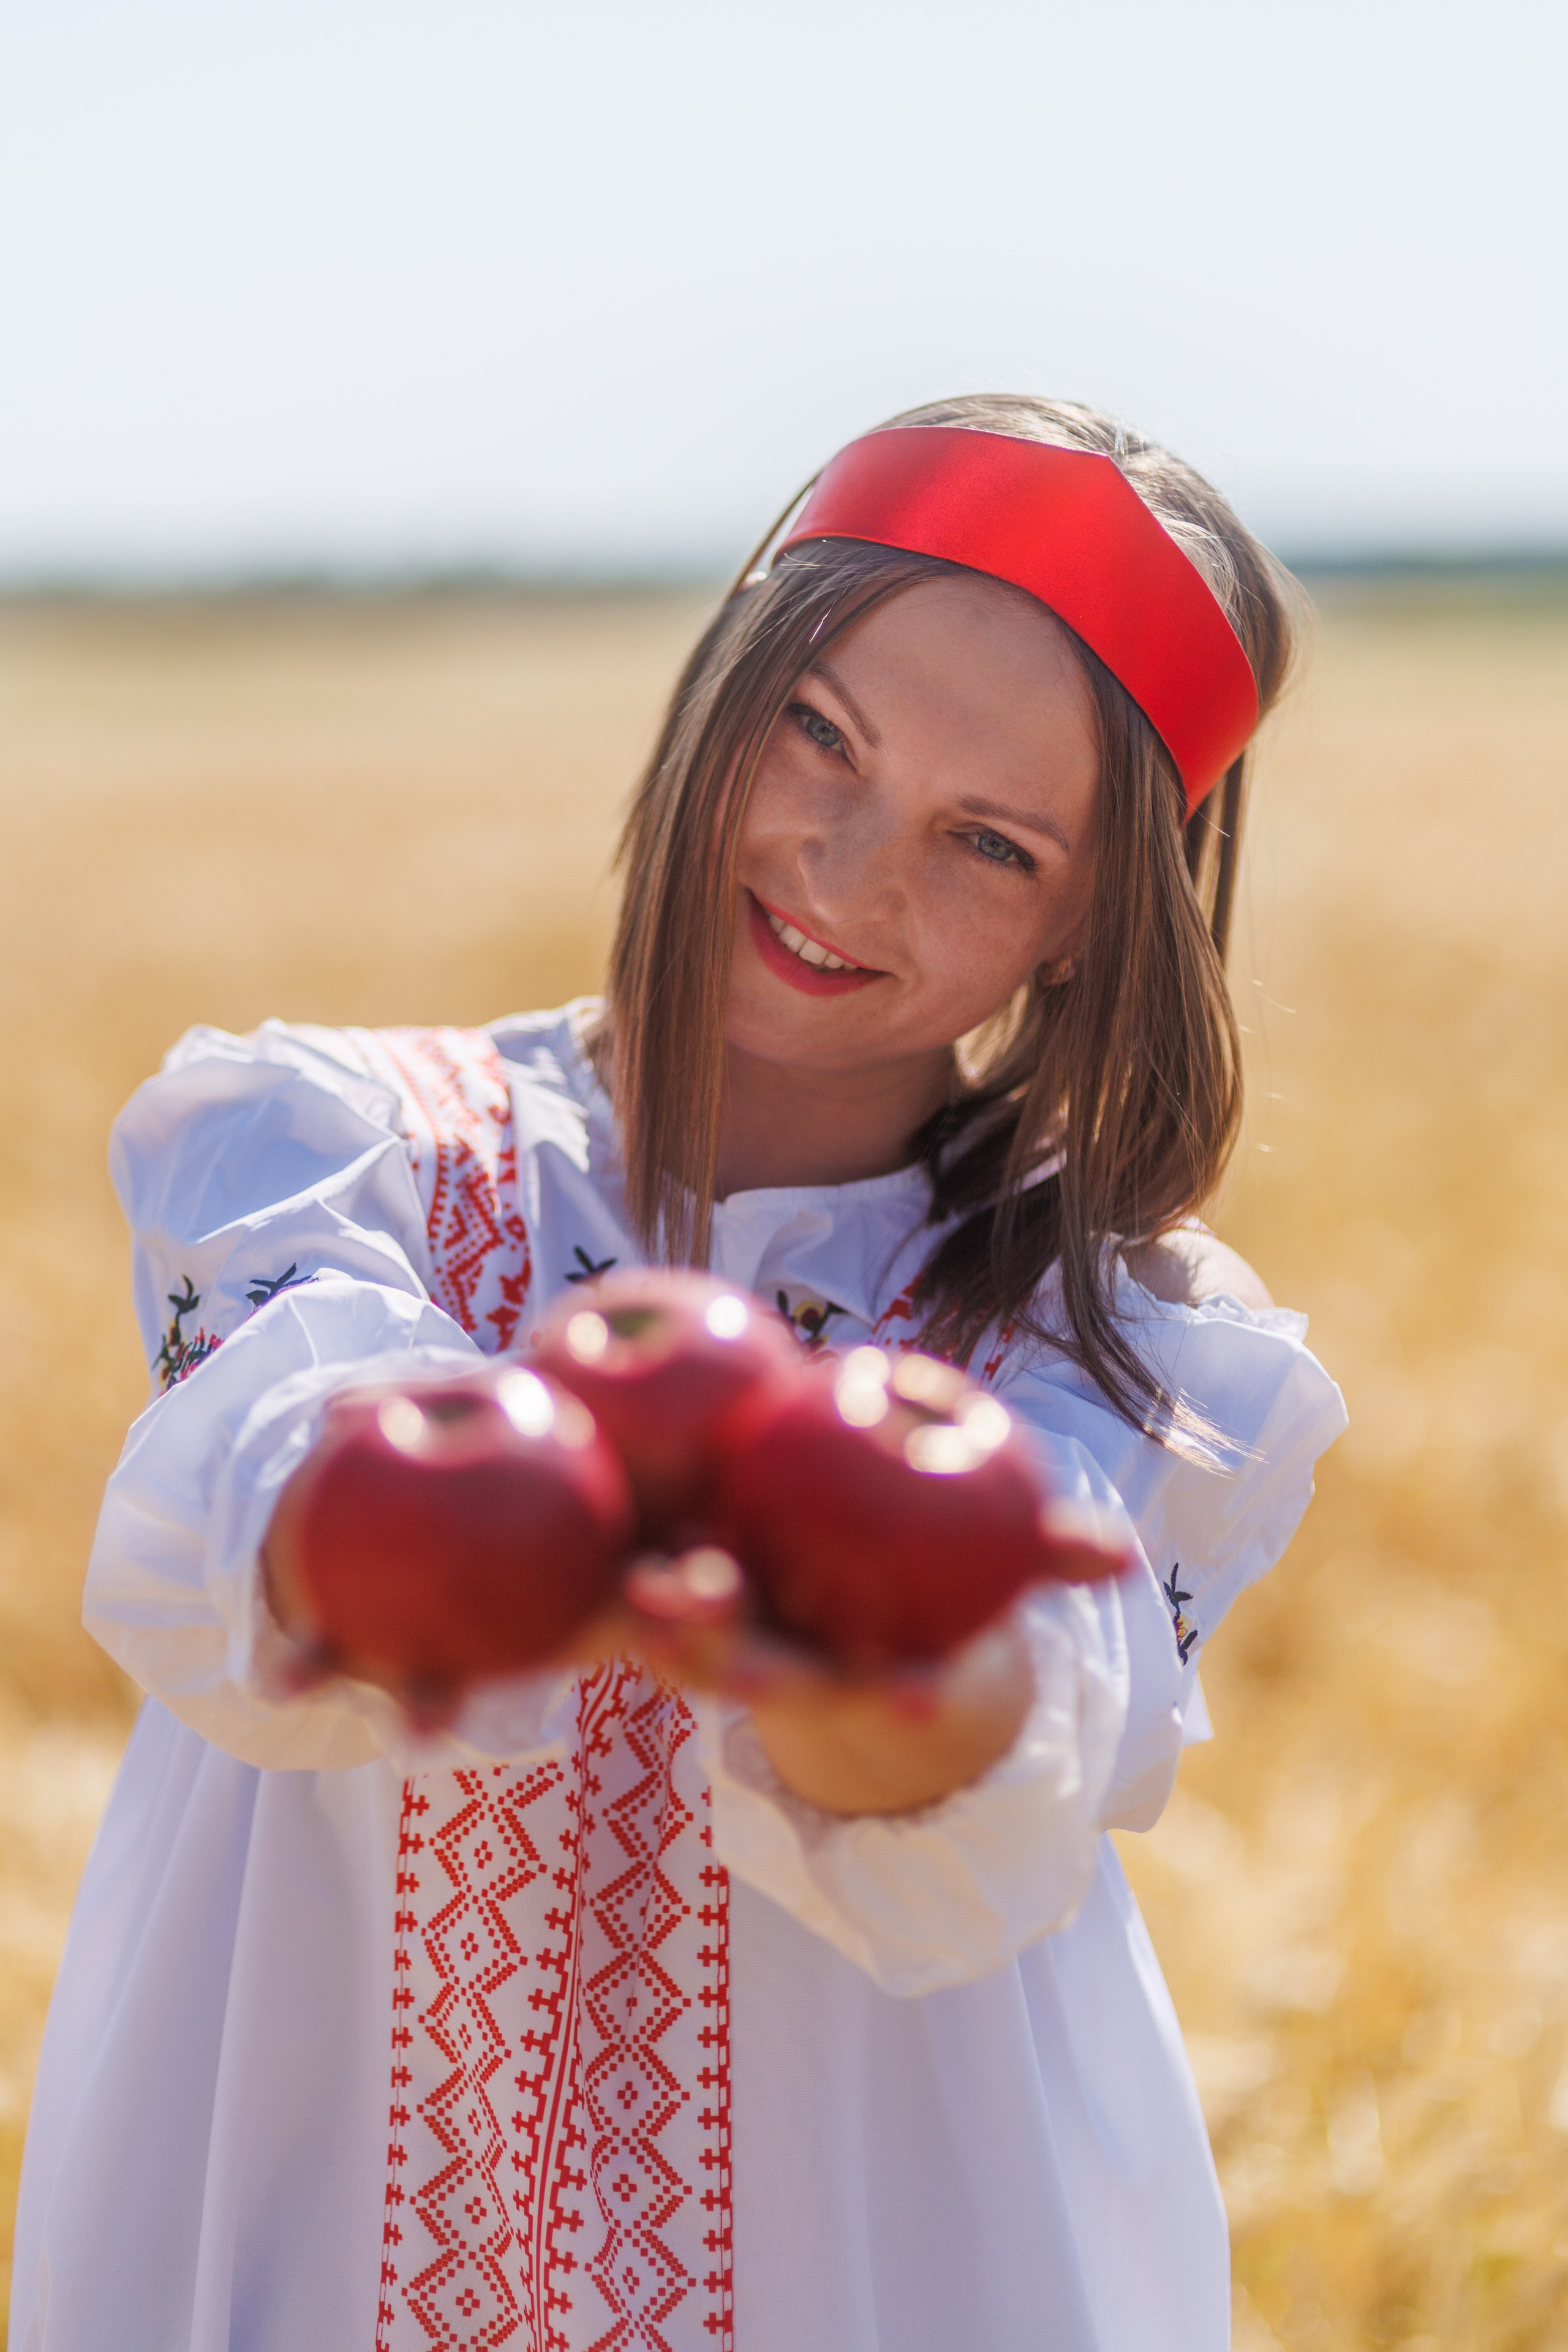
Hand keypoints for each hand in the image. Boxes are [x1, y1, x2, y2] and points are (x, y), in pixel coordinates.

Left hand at [615, 1549, 1035, 1816]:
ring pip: (681, 1644)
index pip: (886, 1688)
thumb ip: (1044, 1556)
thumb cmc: (922, 1583)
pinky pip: (627, 1596)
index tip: (914, 1692)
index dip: (901, 1692)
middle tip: (724, 1617)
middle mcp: (774, 1665)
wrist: (827, 1596)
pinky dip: (614, 1590)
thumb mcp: (983, 1569)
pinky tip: (596, 1550)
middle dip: (743, 1662)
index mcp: (854, 1667)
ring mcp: (712, 1642)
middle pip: (758, 1672)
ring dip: (660, 1629)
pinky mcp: (659, 1611)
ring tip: (642, 1596)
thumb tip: (1124, 1556)